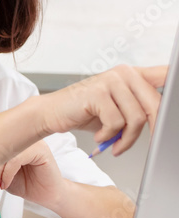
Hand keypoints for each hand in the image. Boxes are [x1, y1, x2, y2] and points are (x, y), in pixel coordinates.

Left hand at [0, 140, 65, 208]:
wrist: (46, 196)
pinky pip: (16, 159)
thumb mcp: (1, 175)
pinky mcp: (40, 150)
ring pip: (5, 152)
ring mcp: (32, 142)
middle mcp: (22, 138)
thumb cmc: (26, 184)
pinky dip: (7, 174)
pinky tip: (6, 183)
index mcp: (11, 140)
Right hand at [38, 65, 166, 155]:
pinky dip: (108, 136)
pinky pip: (116, 123)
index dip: (177, 86)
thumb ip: (140, 109)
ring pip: (136, 118)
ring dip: (126, 139)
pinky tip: (99, 136)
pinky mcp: (98, 92)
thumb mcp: (118, 110)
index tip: (176, 111)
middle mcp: (124, 73)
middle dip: (152, 131)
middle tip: (141, 144)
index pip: (167, 75)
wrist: (51, 113)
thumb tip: (162, 124)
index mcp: (133, 75)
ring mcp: (111, 81)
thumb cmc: (85, 113)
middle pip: (155, 105)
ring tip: (113, 144)